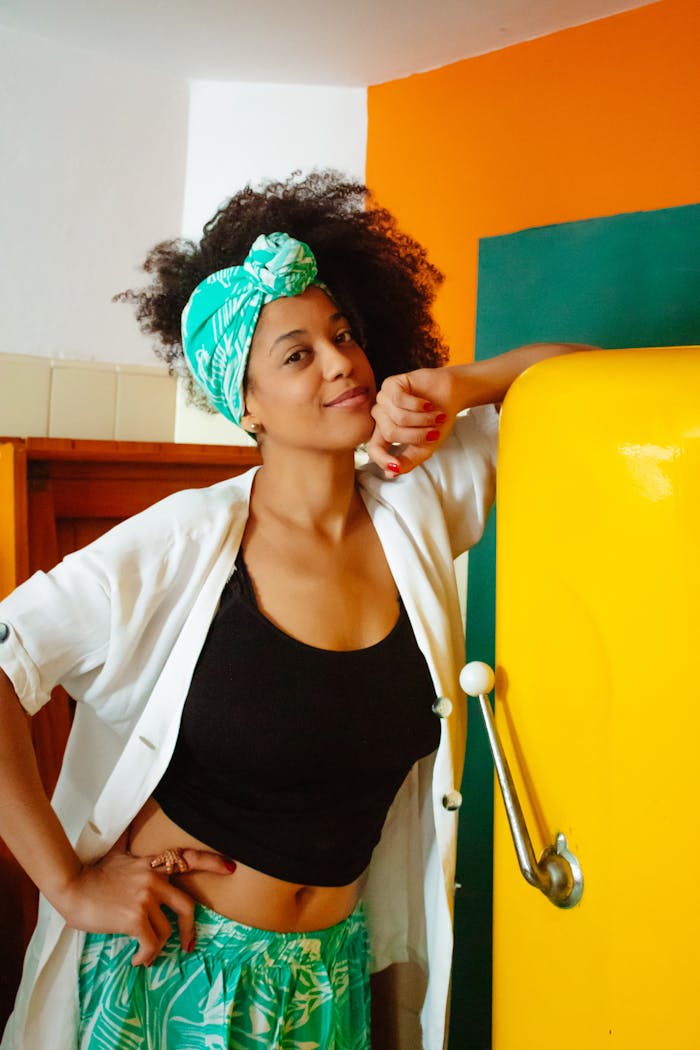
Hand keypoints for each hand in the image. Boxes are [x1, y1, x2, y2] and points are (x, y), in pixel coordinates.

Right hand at [57, 831, 235, 965]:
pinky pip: (151, 943)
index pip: (188, 859)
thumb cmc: (92, 874)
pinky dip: (147, 956)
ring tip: (146, 954)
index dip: (211, 862)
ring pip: (166, 931)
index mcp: (152, 864)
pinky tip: (137, 960)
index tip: (231, 867)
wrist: (71, 887)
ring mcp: (145, 897)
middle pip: (187, 906)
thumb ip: (131, 845)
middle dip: (190, 929)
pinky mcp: (134, 917)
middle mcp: (154, 879)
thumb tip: (130, 825)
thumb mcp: (117, 854)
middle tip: (189, 944)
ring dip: (158, 948)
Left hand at [367, 368, 459, 477]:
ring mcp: (384, 400)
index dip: (381, 459)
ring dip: (421, 419)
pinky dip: (417, 405)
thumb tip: (391, 472)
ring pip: (396, 416)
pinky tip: (427, 404)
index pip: (373, 449)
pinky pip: (398, 400)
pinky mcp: (390, 385)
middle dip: (416, 434)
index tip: (395, 466)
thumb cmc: (437, 421)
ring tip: (435, 415)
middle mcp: (381, 417)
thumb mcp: (425, 447)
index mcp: (386, 434)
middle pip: (390, 433)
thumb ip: (409, 461)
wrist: (451, 395)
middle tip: (434, 431)